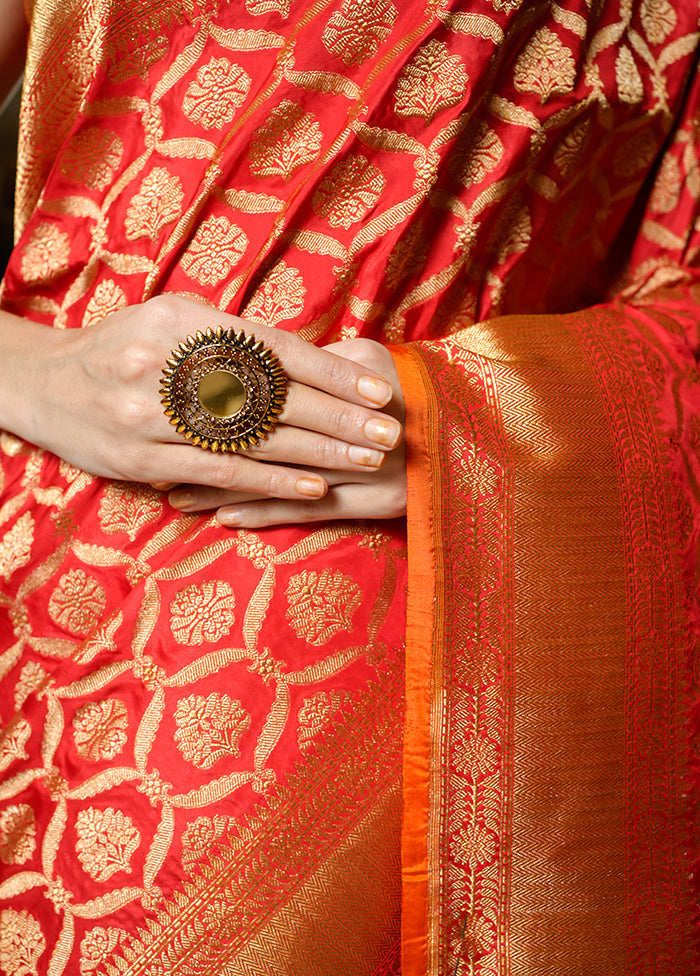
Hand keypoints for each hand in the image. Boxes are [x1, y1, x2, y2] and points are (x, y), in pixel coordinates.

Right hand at [17, 296, 402, 498]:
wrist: (44, 382)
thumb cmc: (126, 349)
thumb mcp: (174, 322)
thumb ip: (234, 340)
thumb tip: (309, 363)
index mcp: (185, 321)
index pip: (275, 350)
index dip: (332, 373)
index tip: (376, 391)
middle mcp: (170, 364)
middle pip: (274, 395)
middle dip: (339, 417)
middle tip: (391, 432)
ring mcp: (153, 414)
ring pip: (255, 438)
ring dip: (319, 454)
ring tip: (367, 460)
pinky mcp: (142, 458)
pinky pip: (221, 473)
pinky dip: (272, 482)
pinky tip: (313, 489)